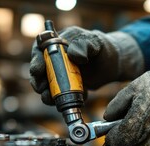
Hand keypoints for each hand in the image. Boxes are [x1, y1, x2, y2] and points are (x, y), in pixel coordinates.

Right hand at [29, 27, 143, 104]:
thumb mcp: (96, 43)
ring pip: (47, 84)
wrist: (113, 64)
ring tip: (50, 99)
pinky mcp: (66, 86)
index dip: (36, 60)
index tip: (38, 70)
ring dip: (47, 93)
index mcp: (58, 42)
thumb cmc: (103, 48)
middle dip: (38, 80)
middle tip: (41, 89)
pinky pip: (60, 95)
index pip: (40, 49)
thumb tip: (74, 54)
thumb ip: (85, 45)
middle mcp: (54, 57)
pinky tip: (76, 99)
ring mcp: (59, 72)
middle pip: (40, 69)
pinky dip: (63, 100)